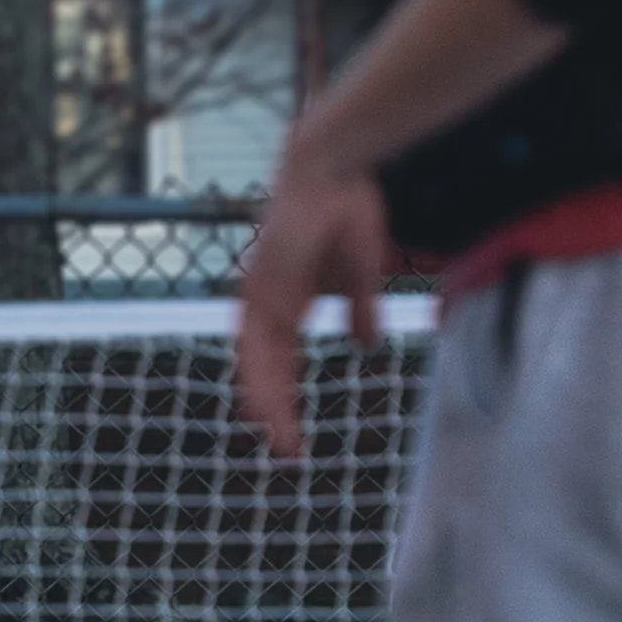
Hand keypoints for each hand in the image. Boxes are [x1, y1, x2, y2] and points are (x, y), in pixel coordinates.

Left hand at [236, 160, 390, 459]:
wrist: (334, 166)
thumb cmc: (345, 210)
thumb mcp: (360, 274)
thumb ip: (359, 311)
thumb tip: (366, 346)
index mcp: (284, 305)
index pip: (280, 362)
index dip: (283, 398)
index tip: (295, 436)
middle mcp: (264, 305)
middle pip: (262, 370)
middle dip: (272, 413)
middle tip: (288, 454)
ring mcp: (260, 296)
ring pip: (255, 363)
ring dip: (266, 405)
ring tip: (280, 443)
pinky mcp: (264, 286)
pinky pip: (260, 340)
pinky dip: (263, 375)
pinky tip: (268, 404)